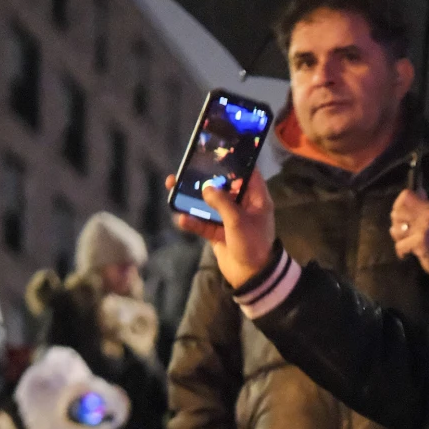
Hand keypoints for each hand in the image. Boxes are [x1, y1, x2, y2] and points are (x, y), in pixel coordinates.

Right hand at [168, 169, 275, 288]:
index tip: (218, 151)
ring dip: (192, 198)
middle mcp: (243, 206)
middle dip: (205, 178)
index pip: (247, 173)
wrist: (252, 277)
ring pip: (208, 204)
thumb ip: (222, 202)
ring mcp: (229, 219)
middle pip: (223, 186)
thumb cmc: (252, 244)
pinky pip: (202, 223)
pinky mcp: (218, 233)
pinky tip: (181, 219)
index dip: (235, 162)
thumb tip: (206, 188)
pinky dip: (192, 221)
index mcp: (256, 199)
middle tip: (188, 167)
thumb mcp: (238, 221)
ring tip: (173, 186)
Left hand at [390, 187, 428, 278]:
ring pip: (396, 229)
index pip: (406, 195)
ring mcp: (424, 228)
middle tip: (404, 234)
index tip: (400, 216)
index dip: (398, 205)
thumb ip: (424, 206)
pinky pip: (400, 245)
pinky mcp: (421, 241)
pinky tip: (408, 254)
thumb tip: (419, 190)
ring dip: (399, 239)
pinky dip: (402, 252)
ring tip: (408, 244)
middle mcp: (427, 214)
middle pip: (396, 213)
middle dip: (396, 225)